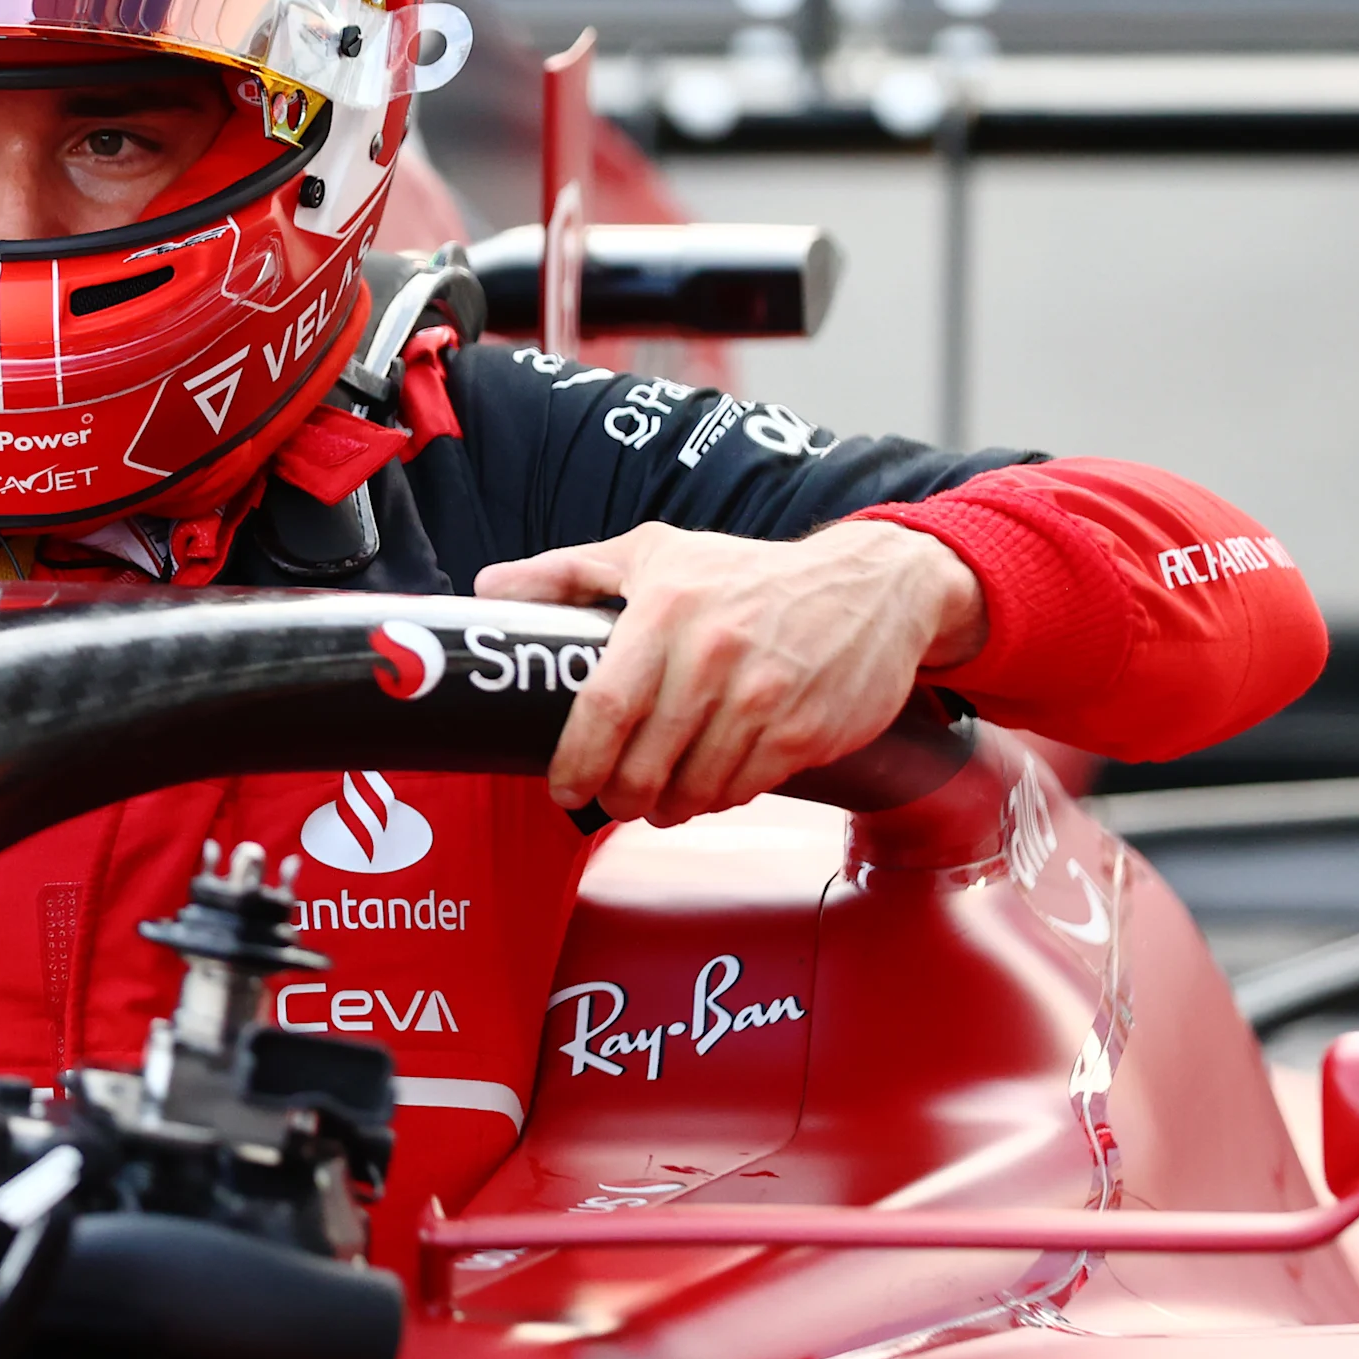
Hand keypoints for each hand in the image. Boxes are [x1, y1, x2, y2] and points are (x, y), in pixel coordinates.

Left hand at [472, 521, 986, 826]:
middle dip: (617, 795)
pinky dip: (713, 799)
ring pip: (693, 786)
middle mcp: (715, 652)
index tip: (562, 785)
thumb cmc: (746, 573)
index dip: (575, 759)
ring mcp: (763, 697)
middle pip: (644, 761)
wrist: (871, 589)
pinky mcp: (803, 733)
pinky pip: (739, 790)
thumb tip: (487, 589)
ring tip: (655, 798)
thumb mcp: (655, 552)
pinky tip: (705, 785)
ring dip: (665, 806)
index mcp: (667, 606)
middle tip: (609, 797)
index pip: (605, 705)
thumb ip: (567, 573)